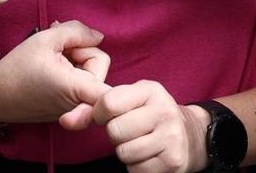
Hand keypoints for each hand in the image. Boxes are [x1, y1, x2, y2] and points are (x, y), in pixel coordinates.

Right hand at [0, 21, 110, 125]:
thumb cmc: (18, 68)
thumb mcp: (46, 39)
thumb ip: (77, 31)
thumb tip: (98, 36)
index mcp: (77, 88)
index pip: (113, 95)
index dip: (121, 86)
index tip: (119, 80)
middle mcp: (80, 103)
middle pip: (99, 65)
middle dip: (82, 50)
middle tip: (59, 46)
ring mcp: (74, 107)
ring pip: (90, 72)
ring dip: (76, 58)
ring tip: (52, 53)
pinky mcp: (68, 107)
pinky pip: (80, 82)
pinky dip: (71, 69)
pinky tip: (52, 63)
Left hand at [88, 80, 206, 172]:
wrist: (191, 136)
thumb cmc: (149, 116)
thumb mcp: (128, 102)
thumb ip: (92, 109)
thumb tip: (64, 120)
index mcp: (151, 90)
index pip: (108, 103)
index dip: (100, 114)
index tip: (109, 116)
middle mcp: (164, 111)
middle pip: (114, 131)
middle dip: (116, 135)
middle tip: (130, 131)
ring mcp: (171, 137)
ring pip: (124, 152)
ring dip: (126, 152)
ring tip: (140, 143)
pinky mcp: (173, 161)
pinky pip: (136, 169)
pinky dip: (137, 166)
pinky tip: (149, 155)